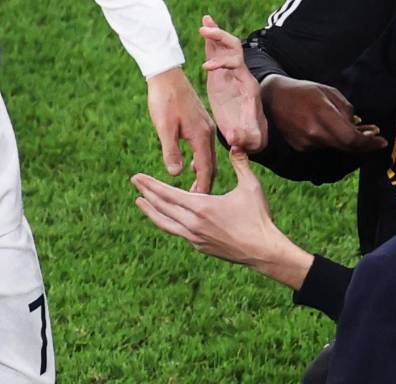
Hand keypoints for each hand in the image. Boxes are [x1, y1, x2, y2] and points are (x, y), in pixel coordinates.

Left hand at [131, 148, 312, 289]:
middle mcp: (193, 224)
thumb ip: (240, 163)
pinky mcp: (200, 247)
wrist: (262, 251)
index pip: (168, 194)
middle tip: (134, 182)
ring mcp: (194, 238)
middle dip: (146, 193)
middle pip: (162, 207)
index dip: (151, 185)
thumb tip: (236, 143)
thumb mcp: (250, 186)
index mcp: (202, 207)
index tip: (137, 177)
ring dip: (151, 211)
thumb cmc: (258, 217)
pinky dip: (167, 222)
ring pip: (165, 223)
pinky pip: (177, 232)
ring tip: (139, 202)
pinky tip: (165, 217)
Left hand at [147, 66, 216, 192]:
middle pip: (211, 165)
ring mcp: (206, 127)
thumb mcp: (164, 127)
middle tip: (197, 202)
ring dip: (204, 174)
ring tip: (195, 189)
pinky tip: (193, 166)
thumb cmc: (164, 99)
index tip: (198, 204)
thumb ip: (170, 150)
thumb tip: (175, 174)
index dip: (202, 188)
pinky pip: (205, 148)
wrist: (166, 75)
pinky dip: (202, 161)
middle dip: (205, 184)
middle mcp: (208, 132)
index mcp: (201, 136)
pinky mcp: (201, 123)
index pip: (206, 169)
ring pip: (209, 157)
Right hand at [199, 14, 266, 153]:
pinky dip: (212, 41)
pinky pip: (219, 52)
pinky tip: (204, 29)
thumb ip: (244, 138)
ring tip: (204, 22)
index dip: (222, 62)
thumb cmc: (252, 137)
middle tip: (203, 32)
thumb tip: (233, 138)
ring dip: (216, 33)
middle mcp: (242, 75)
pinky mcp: (224, 74)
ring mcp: (233, 73)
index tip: (206, 68)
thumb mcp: (252, 140)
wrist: (253, 133)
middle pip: (235, 47)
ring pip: (227, 46)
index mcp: (247, 86)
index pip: (237, 64)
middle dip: (220, 38)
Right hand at [261, 75, 387, 152]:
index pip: (351, 138)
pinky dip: (333, 140)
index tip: (382, 141)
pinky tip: (333, 130)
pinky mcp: (301, 148)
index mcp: (322, 115)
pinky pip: (324, 146)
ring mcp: (306, 143)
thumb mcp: (328, 91)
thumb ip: (345, 108)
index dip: (369, 143)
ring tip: (355, 128)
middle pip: (347, 146)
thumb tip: (358, 124)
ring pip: (336, 146)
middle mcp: (314, 133)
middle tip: (373, 136)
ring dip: (348, 140)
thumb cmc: (302, 91)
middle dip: (363, 143)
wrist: (272, 98)